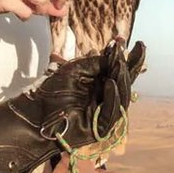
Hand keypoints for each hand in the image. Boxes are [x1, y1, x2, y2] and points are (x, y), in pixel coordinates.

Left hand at [0, 39, 146, 172]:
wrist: (33, 115)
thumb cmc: (50, 92)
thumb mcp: (75, 71)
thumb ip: (96, 63)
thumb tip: (117, 53)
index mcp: (99, 85)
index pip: (118, 71)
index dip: (129, 59)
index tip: (140, 44)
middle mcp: (105, 99)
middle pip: (125, 83)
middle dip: (132, 67)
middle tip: (139, 51)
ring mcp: (104, 115)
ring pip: (121, 97)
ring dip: (122, 79)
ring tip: (121, 64)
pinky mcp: (99, 129)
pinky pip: (111, 113)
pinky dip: (112, 97)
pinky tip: (110, 83)